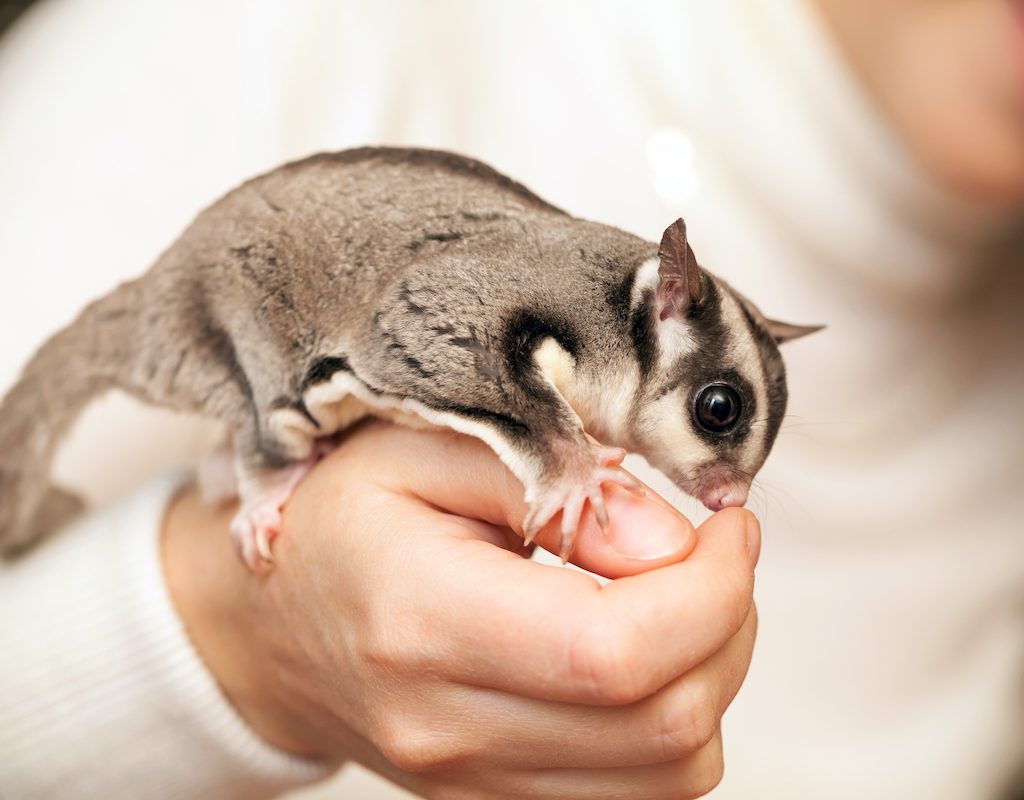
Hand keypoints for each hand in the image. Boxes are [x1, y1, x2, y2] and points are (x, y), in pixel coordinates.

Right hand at [163, 420, 759, 798]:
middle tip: (713, 554)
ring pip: (670, 776)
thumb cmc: (349, 517)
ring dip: (711, 677)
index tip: (731, 526)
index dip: (712, 588)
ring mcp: (469, 784)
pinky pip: (639, 797)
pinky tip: (643, 656)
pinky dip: (675, 725)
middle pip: (664, 724)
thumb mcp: (428, 445)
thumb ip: (553, 474)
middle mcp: (445, 727)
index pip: (616, 652)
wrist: (276, 623)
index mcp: (422, 619)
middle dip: (730, 626)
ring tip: (677, 599)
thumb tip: (670, 545)